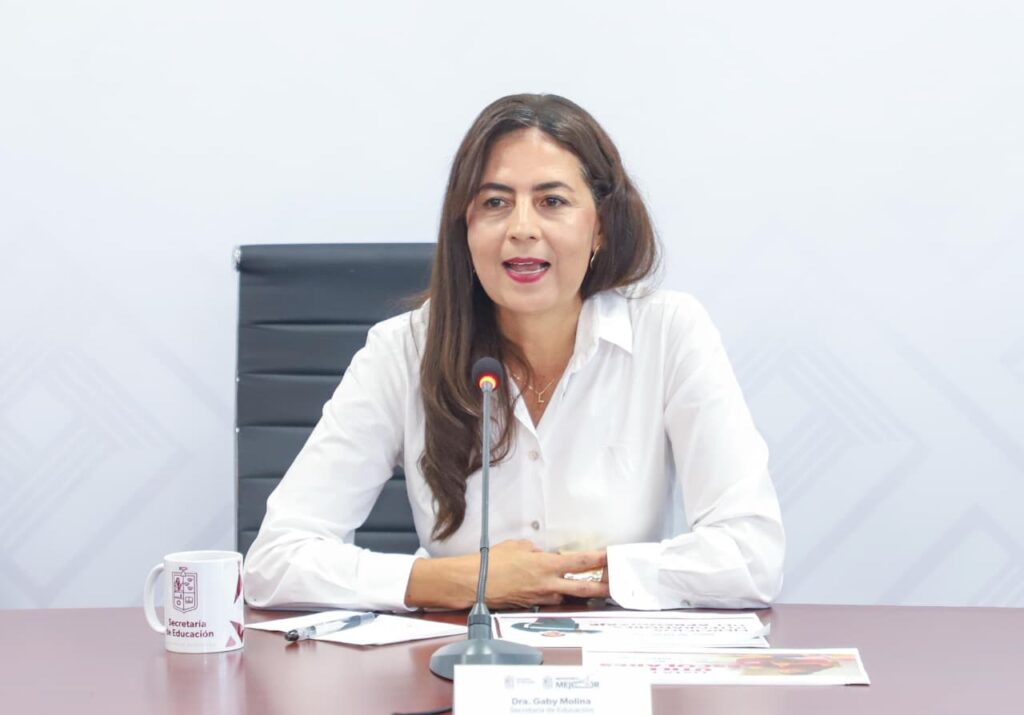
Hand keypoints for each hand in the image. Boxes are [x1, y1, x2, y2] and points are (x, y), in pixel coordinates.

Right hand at [483, 539, 608, 607]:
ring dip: (572, 589)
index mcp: (546, 566)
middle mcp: (547, 584)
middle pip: (583, 588)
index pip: (580, 562)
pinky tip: (547, 585)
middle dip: (602, 588)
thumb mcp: (518, 547)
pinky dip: (551, 591)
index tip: (610, 557)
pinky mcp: (532, 605)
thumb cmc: (492, 563)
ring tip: (579, 583)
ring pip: (565, 594)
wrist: (474, 583)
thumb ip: (536, 551)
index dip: (599, 559)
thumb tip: (542, 555)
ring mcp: (540, 597)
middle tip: (614, 585)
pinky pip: (548, 598)